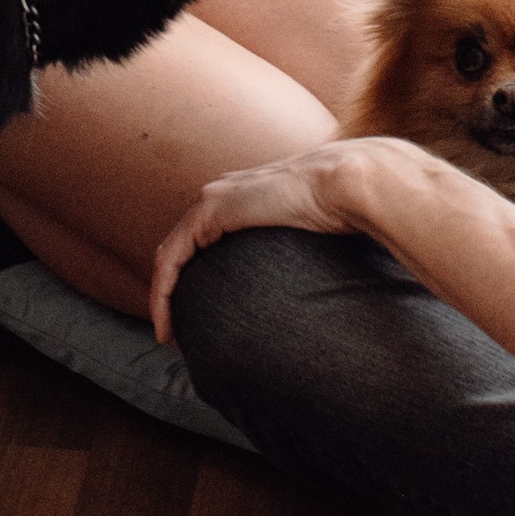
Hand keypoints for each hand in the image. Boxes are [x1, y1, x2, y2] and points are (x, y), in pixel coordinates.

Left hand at [150, 135, 419, 338]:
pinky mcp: (211, 211)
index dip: (195, 276)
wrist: (351, 182)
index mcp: (247, 199)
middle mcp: (223, 195)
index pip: (204, 239)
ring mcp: (214, 200)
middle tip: (177, 331)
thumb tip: (329, 292)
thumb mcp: (320, 236)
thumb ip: (311, 253)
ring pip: (170, 255)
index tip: (201, 315)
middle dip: (173, 290)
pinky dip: (163, 290)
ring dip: (163, 296)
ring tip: (166, 333)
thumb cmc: (350, 209)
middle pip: (181, 247)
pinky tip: (166, 322)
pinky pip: (173, 258)